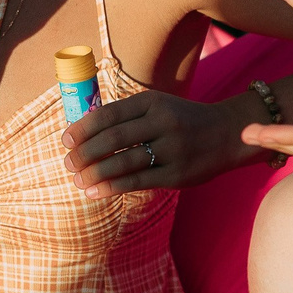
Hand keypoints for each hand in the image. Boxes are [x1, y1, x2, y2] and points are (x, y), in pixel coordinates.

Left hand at [65, 88, 264, 197]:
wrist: (227, 133)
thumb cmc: (181, 121)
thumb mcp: (157, 107)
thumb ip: (126, 117)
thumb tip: (83, 135)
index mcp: (152, 102)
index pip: (108, 114)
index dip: (82, 129)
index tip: (65, 141)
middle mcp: (162, 122)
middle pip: (113, 139)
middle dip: (84, 153)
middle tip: (68, 163)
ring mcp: (172, 149)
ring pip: (123, 162)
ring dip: (95, 173)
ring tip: (77, 180)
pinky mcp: (177, 174)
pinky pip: (138, 181)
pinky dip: (112, 187)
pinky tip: (94, 191)